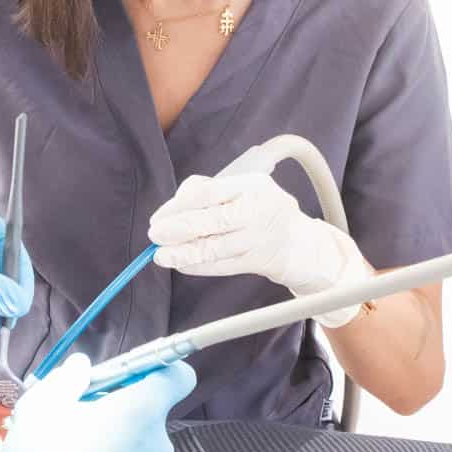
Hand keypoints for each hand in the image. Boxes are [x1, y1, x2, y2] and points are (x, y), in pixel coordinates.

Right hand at [0, 353, 195, 451]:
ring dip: (115, 441)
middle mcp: (158, 445)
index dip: (157, 368)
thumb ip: (69, 377)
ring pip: (139, 445)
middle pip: (150, 412)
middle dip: (120, 408)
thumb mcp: (44, 404)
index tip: (127, 374)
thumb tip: (81, 366)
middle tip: (80, 415)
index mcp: (142, 411)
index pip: (178, 376)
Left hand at [147, 173, 371, 326]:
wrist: (297, 240)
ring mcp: (259, 238)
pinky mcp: (258, 261)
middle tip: (155, 235)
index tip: (159, 217)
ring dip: (184, 253)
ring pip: (215, 248)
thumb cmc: (260, 208)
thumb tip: (173, 207)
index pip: (209, 192)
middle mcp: (258, 210)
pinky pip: (222, 266)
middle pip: (213, 221)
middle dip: (179, 229)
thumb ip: (209, 190)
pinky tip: (181, 265)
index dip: (179, 206)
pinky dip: (199, 266)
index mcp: (252, 185)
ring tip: (161, 255)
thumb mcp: (242, 188)